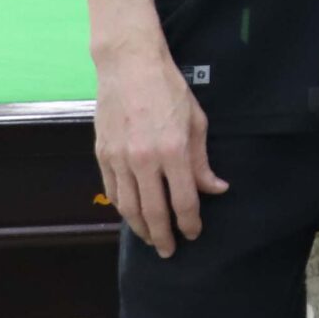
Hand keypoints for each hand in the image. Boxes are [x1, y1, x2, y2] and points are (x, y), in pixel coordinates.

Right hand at [93, 44, 226, 257]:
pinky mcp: (102, 155)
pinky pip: (112, 191)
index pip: (184, 200)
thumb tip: (216, 189)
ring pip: (129, 207)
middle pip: (153, 212)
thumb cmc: (168, 89)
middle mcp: (144, 160)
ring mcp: (119, 159)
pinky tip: (132, 215)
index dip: (190, 222)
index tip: (194, 234)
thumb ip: (202, 161)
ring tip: (152, 239)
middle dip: (164, 236)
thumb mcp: (196, 122)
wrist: (129, 66)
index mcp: (173, 151)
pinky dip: (122, 208)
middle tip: (170, 251)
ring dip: (141, 228)